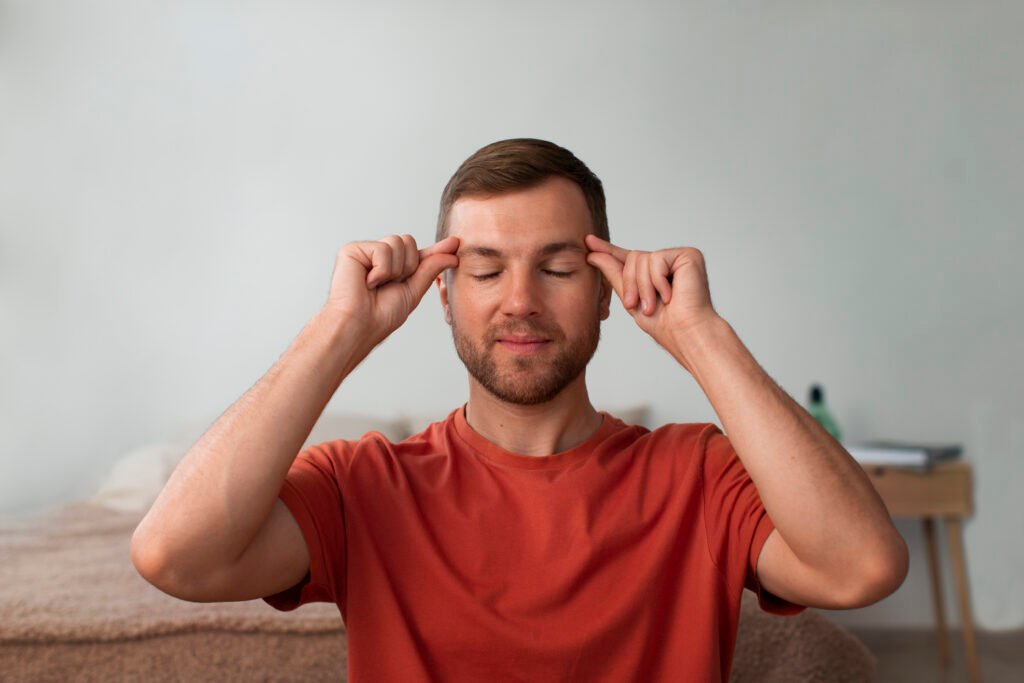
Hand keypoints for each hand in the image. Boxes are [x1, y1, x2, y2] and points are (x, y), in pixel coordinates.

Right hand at [324, 234, 458, 344]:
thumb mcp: (413, 291)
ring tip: (378, 284)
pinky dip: (381, 269)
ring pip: (397, 242)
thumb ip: (430, 269)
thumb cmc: (381, 315)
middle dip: (408, 265)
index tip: (455, 243)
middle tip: (391, 284)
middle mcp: (378, 257)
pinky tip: (367, 281)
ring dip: (394, 269)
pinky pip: (383, 248)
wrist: (360, 325)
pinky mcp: (353, 250)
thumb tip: (451, 253)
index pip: (417, 253)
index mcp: (393, 267)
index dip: (436, 249)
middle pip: (408, 241)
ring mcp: (365, 252)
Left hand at [585, 234, 720, 353]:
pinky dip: (658, 281)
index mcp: (653, 273)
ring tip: (654, 304)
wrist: (685, 333)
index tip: (588, 241)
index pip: (628, 258)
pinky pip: (657, 259)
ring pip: (642, 259)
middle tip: (635, 305)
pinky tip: (670, 295)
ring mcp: (677, 257)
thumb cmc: (663, 323)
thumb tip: (593, 255)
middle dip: (630, 283)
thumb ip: (614, 275)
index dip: (608, 250)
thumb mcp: (630, 298)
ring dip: (643, 286)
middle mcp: (666, 262)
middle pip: (633, 257)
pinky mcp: (688, 255)